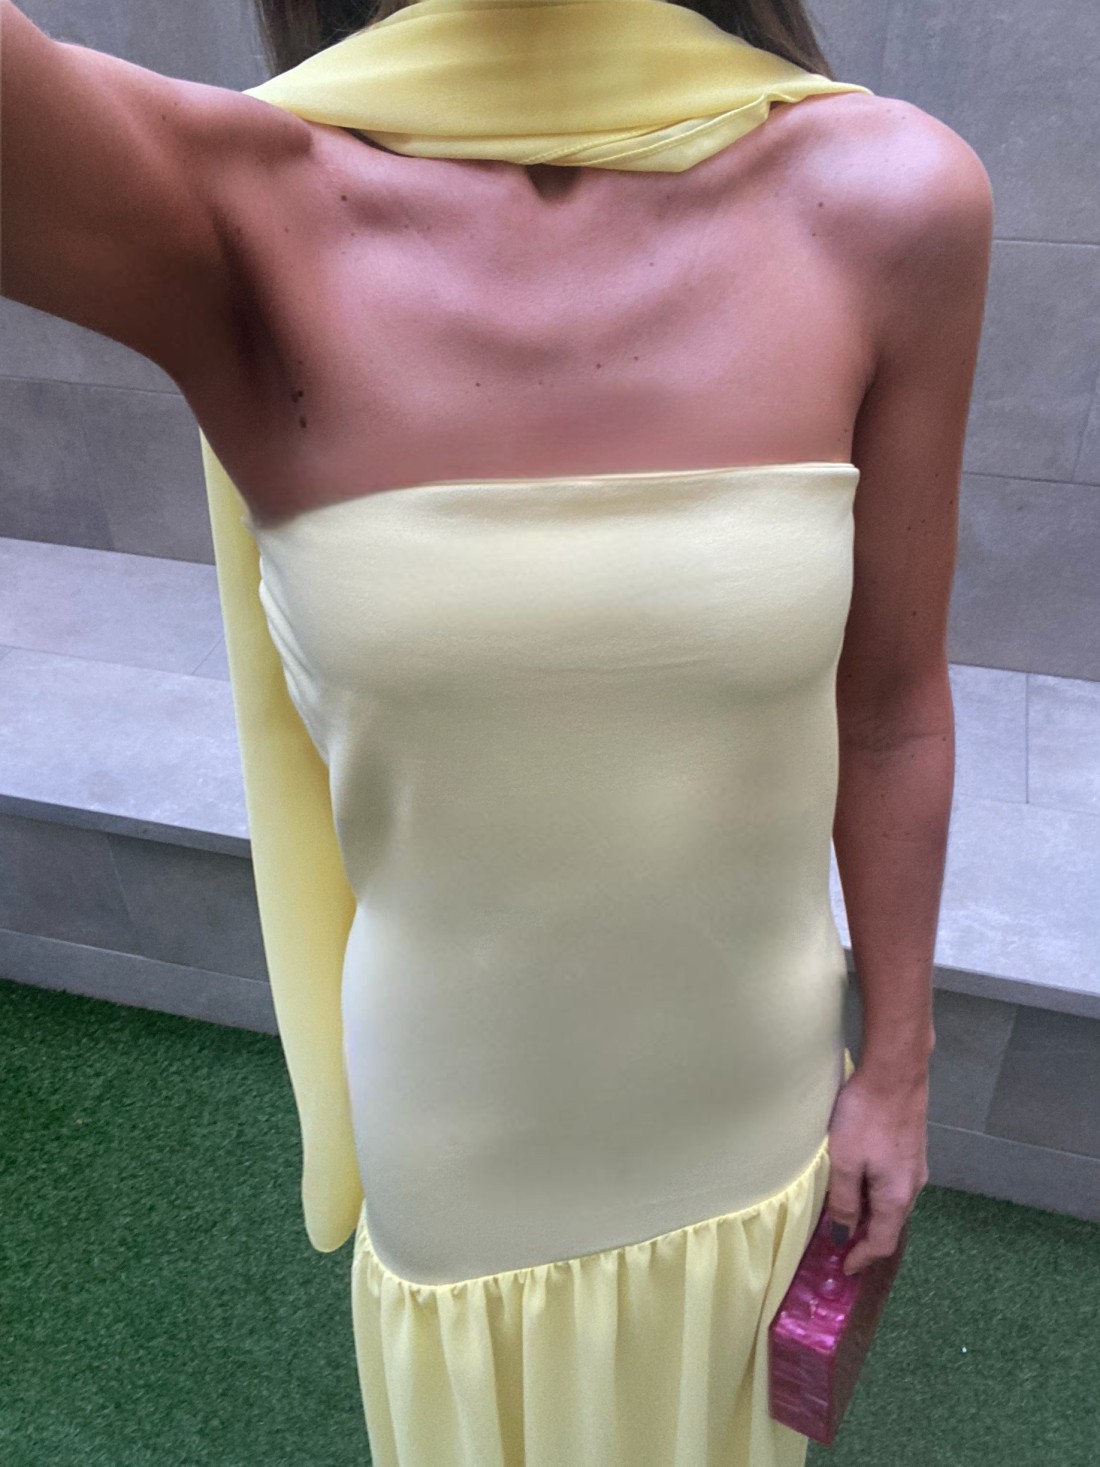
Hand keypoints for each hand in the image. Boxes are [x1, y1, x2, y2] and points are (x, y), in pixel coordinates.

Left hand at [824, 1063, 929, 1274]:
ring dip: (870, 1214)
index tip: (844, 1268)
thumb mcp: (845, 1161)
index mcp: (897, 1197)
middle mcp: (913, 1186)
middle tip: (840, 1244)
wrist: (896, 1073)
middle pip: (890, 1224)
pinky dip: (876, 1194)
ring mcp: (915, 1166)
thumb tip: (844, 1234)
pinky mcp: (911, 1147)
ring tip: (845, 1215)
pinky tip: (859, 1183)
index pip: (882, 1242)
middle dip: (866, 1238)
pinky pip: (893, 1184)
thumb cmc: (865, 1118)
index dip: (862, 1257)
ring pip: (892, 1203)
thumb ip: (844, 1200)